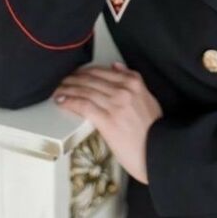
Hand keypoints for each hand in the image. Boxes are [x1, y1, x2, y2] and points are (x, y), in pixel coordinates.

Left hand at [52, 62, 162, 184]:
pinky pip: (84, 105)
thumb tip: (116, 66)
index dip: (84, 71)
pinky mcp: (107, 120)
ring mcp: (115, 104)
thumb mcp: (148, 97)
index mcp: (134, 82)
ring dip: (67, 89)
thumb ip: (132, 80)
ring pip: (85, 90)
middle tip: (61, 80)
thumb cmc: (154, 129)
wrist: (158, 151)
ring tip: (57, 90)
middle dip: (73, 79)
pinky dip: (70, 101)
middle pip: (91, 79)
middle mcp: (123, 89)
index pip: (102, 71)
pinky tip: (61, 101)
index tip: (75, 74)